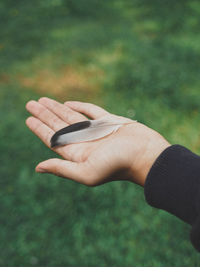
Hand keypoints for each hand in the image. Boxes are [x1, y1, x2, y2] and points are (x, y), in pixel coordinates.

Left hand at [26, 97, 169, 185]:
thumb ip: (62, 169)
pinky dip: (79, 106)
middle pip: (59, 125)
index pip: (53, 139)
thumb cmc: (118, 165)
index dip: (39, 128)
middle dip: (44, 114)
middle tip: (30, 103)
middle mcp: (84, 142)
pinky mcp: (108, 121)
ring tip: (42, 100)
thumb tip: (38, 167)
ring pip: (71, 116)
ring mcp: (96, 131)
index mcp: (77, 154)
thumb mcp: (86, 172)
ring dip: (57, 108)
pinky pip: (90, 112)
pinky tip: (67, 103)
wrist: (146, 155)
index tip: (28, 118)